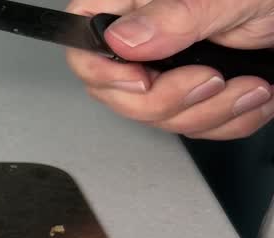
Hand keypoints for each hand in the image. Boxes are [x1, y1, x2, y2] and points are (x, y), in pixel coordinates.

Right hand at [66, 0, 273, 138]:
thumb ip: (174, 14)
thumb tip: (120, 38)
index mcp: (137, 1)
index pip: (84, 42)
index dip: (103, 71)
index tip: (143, 80)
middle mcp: (145, 34)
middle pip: (115, 92)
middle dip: (168, 101)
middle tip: (211, 78)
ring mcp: (167, 65)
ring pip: (156, 116)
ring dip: (210, 112)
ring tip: (251, 85)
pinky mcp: (192, 90)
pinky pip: (191, 125)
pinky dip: (229, 120)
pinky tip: (254, 93)